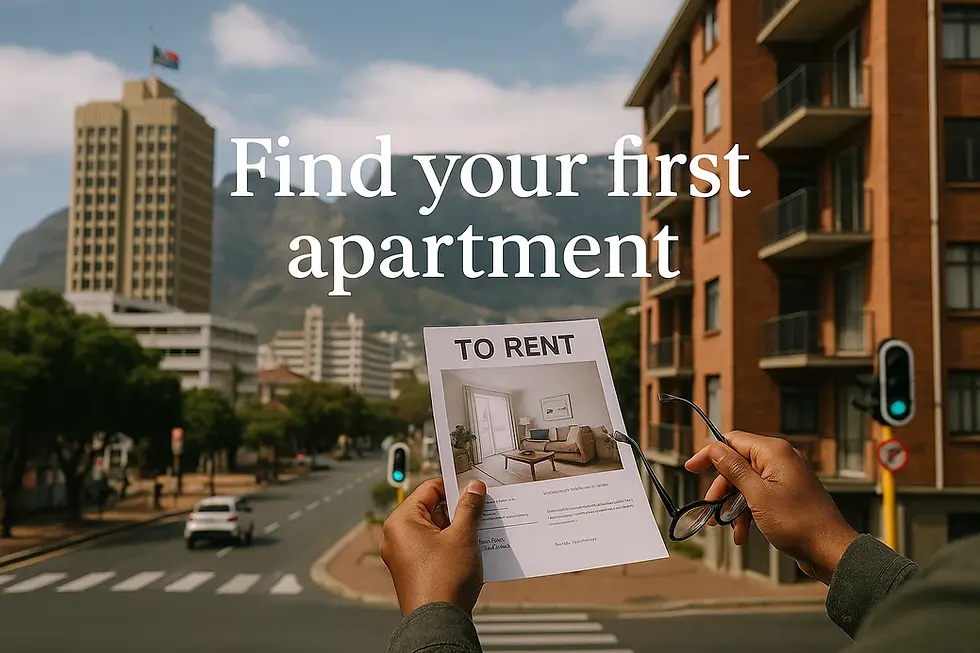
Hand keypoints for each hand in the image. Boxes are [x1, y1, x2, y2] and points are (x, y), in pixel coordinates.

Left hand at [380, 477, 486, 615]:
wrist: (438, 623)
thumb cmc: (444, 580)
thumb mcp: (462, 536)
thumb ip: (469, 507)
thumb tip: (473, 488)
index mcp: (401, 521)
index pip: (429, 489)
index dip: (454, 486)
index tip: (474, 488)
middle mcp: (396, 535)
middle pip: (431, 509)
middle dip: (458, 510)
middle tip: (481, 510)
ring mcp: (403, 554)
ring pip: (434, 529)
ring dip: (457, 528)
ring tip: (479, 531)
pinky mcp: (412, 570)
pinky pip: (432, 547)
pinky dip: (450, 544)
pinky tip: (471, 549)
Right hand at [685, 431, 858, 584]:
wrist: (830, 551)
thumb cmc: (798, 523)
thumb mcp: (757, 495)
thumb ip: (733, 469)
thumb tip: (714, 448)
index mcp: (774, 452)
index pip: (732, 441)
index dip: (709, 454)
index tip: (690, 468)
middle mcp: (781, 459)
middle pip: (737, 464)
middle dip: (721, 488)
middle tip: (709, 508)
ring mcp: (785, 477)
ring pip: (746, 483)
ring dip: (732, 505)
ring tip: (724, 527)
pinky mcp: (788, 494)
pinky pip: (759, 496)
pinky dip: (747, 512)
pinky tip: (742, 533)